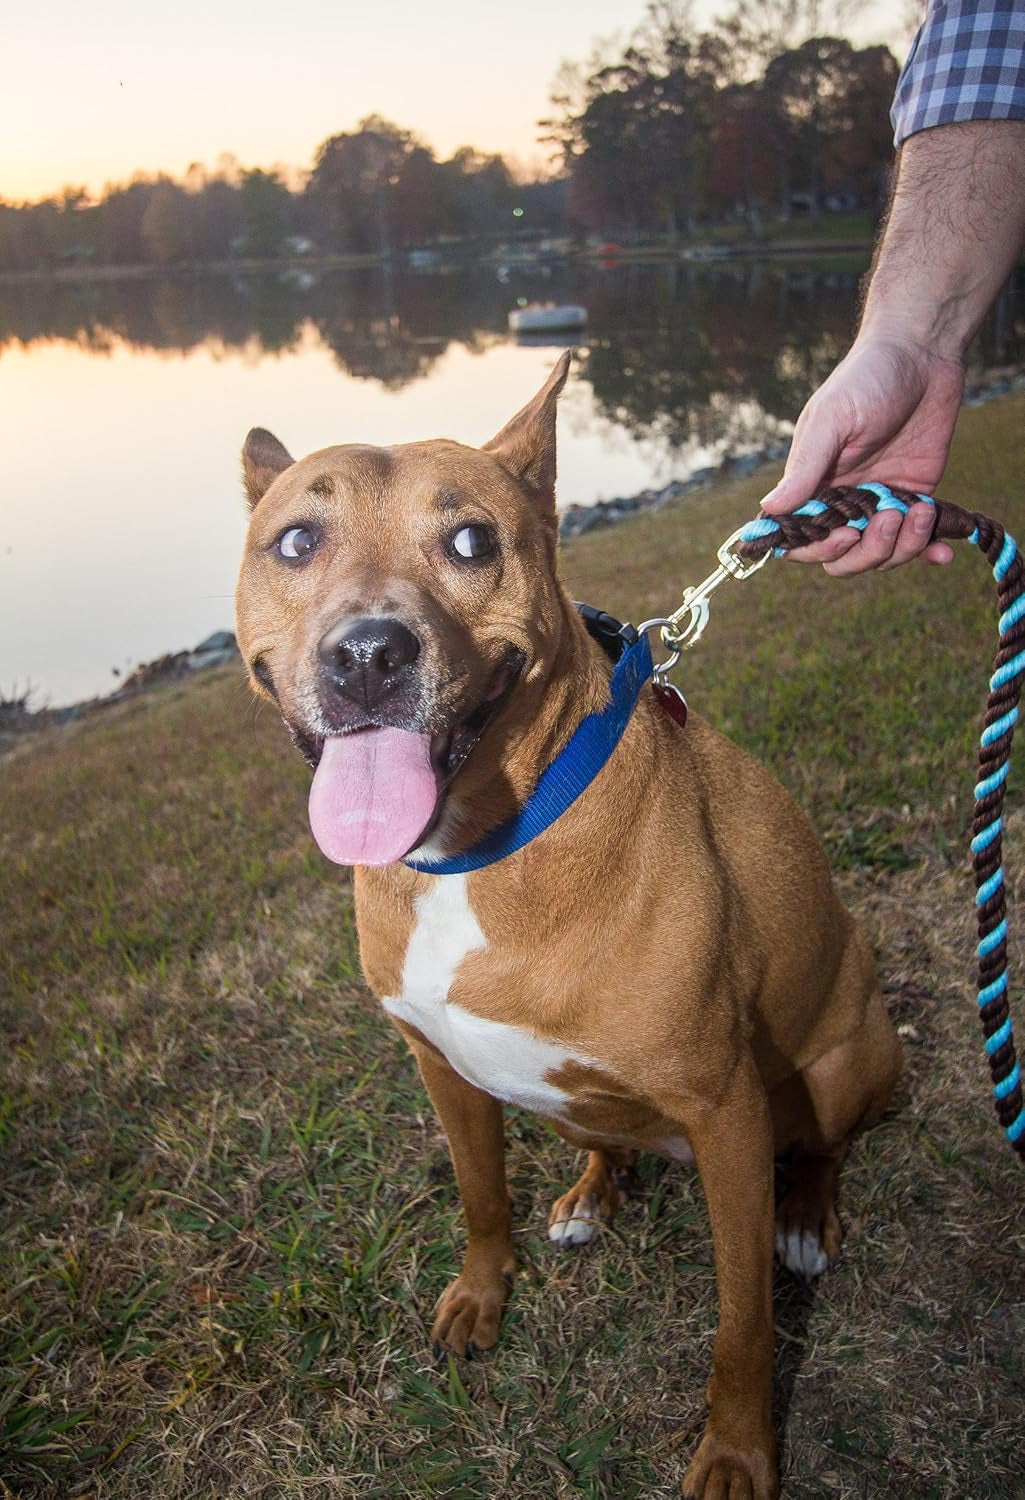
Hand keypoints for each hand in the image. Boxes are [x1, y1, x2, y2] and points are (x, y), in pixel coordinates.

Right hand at [761, 332, 961, 573]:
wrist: (923, 354)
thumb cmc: (866, 378)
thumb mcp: (831, 420)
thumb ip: (805, 468)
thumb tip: (770, 509)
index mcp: (814, 486)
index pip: (802, 540)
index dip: (819, 549)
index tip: (845, 533)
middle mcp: (844, 501)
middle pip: (843, 558)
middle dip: (868, 551)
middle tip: (890, 517)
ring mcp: (880, 503)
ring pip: (882, 555)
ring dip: (902, 547)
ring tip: (921, 510)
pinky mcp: (915, 497)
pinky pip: (918, 540)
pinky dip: (928, 551)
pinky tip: (943, 553)